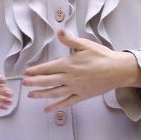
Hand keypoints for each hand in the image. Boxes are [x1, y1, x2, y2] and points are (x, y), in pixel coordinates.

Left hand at [22, 29, 140, 110]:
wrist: (117, 70)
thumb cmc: (101, 56)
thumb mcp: (85, 44)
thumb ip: (70, 39)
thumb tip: (59, 31)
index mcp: (69, 64)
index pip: (48, 68)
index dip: (36, 70)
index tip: (26, 72)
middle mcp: (70, 77)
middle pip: (48, 81)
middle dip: (34, 82)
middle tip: (23, 84)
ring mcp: (75, 88)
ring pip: (54, 93)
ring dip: (41, 94)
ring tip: (30, 95)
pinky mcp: (82, 96)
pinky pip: (67, 102)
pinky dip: (56, 106)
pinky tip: (48, 108)